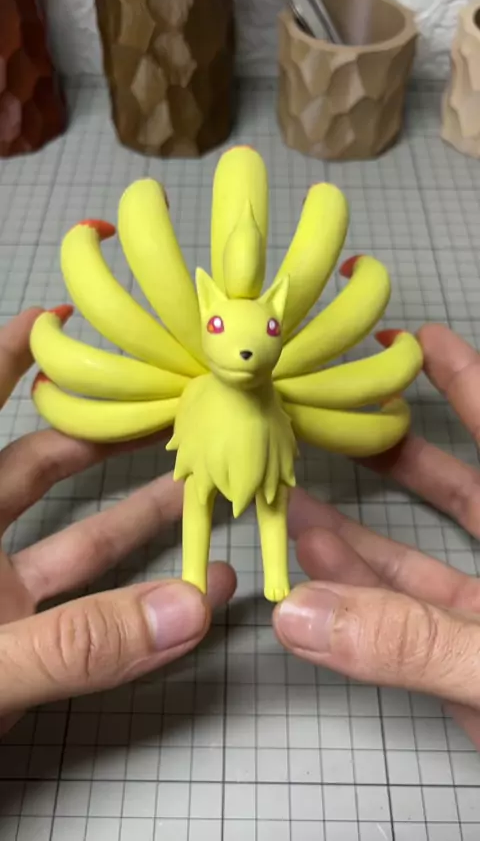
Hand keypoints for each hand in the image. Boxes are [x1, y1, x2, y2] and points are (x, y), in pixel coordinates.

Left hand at [0, 309, 235, 736]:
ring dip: (137, 514)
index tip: (56, 319)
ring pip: (74, 539)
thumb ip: (78, 643)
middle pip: (34, 466)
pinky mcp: (18, 645)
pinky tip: (193, 592)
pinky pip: (88, 611)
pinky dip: (140, 603)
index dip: (3, 360)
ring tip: (201, 484)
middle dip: (101, 432)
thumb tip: (188, 609)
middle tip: (166, 404)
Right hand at [276, 323, 479, 747]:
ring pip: (424, 562)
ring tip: (299, 491)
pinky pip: (411, 622)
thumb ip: (414, 642)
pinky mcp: (474, 671)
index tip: (422, 339)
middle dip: (400, 450)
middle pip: (463, 491)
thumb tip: (298, 612)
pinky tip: (317, 569)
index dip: (471, 384)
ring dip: (360, 531)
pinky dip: (363, 598)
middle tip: (344, 414)